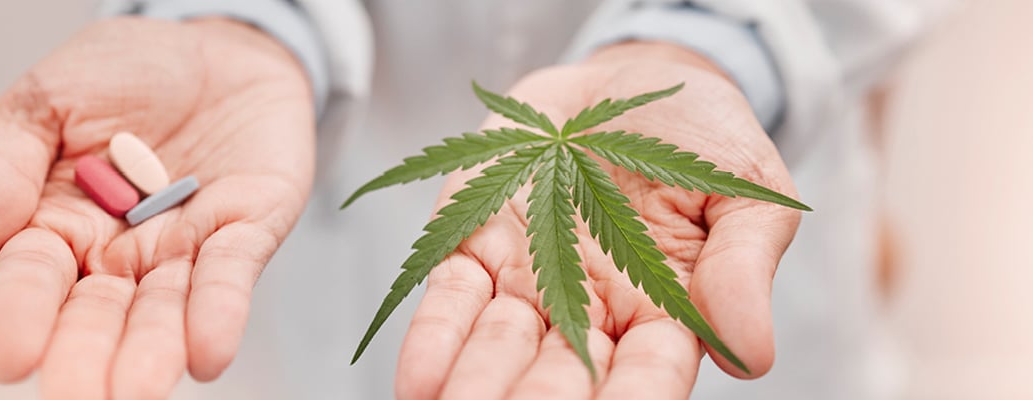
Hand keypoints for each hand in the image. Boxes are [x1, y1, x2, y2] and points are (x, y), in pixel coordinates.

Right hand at [0, 18, 314, 398]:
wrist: (213, 44)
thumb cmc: (122, 74)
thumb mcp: (46, 103)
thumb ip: (3, 171)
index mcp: (56, 226)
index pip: (31, 278)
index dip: (18, 314)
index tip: (9, 356)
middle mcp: (118, 254)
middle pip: (96, 316)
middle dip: (86, 357)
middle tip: (79, 399)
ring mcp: (183, 249)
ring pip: (163, 312)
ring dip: (153, 351)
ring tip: (140, 391)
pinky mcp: (246, 230)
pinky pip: (230, 276)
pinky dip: (219, 313)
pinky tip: (209, 354)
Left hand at [394, 42, 801, 398]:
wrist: (630, 83)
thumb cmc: (703, 141)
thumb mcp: (745, 190)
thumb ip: (742, 268)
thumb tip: (752, 357)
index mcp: (664, 316)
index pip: (646, 375)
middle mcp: (589, 313)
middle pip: (561, 377)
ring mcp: (527, 284)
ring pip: (497, 350)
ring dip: (476, 387)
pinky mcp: (474, 246)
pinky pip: (450, 301)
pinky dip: (433, 341)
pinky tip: (417, 384)